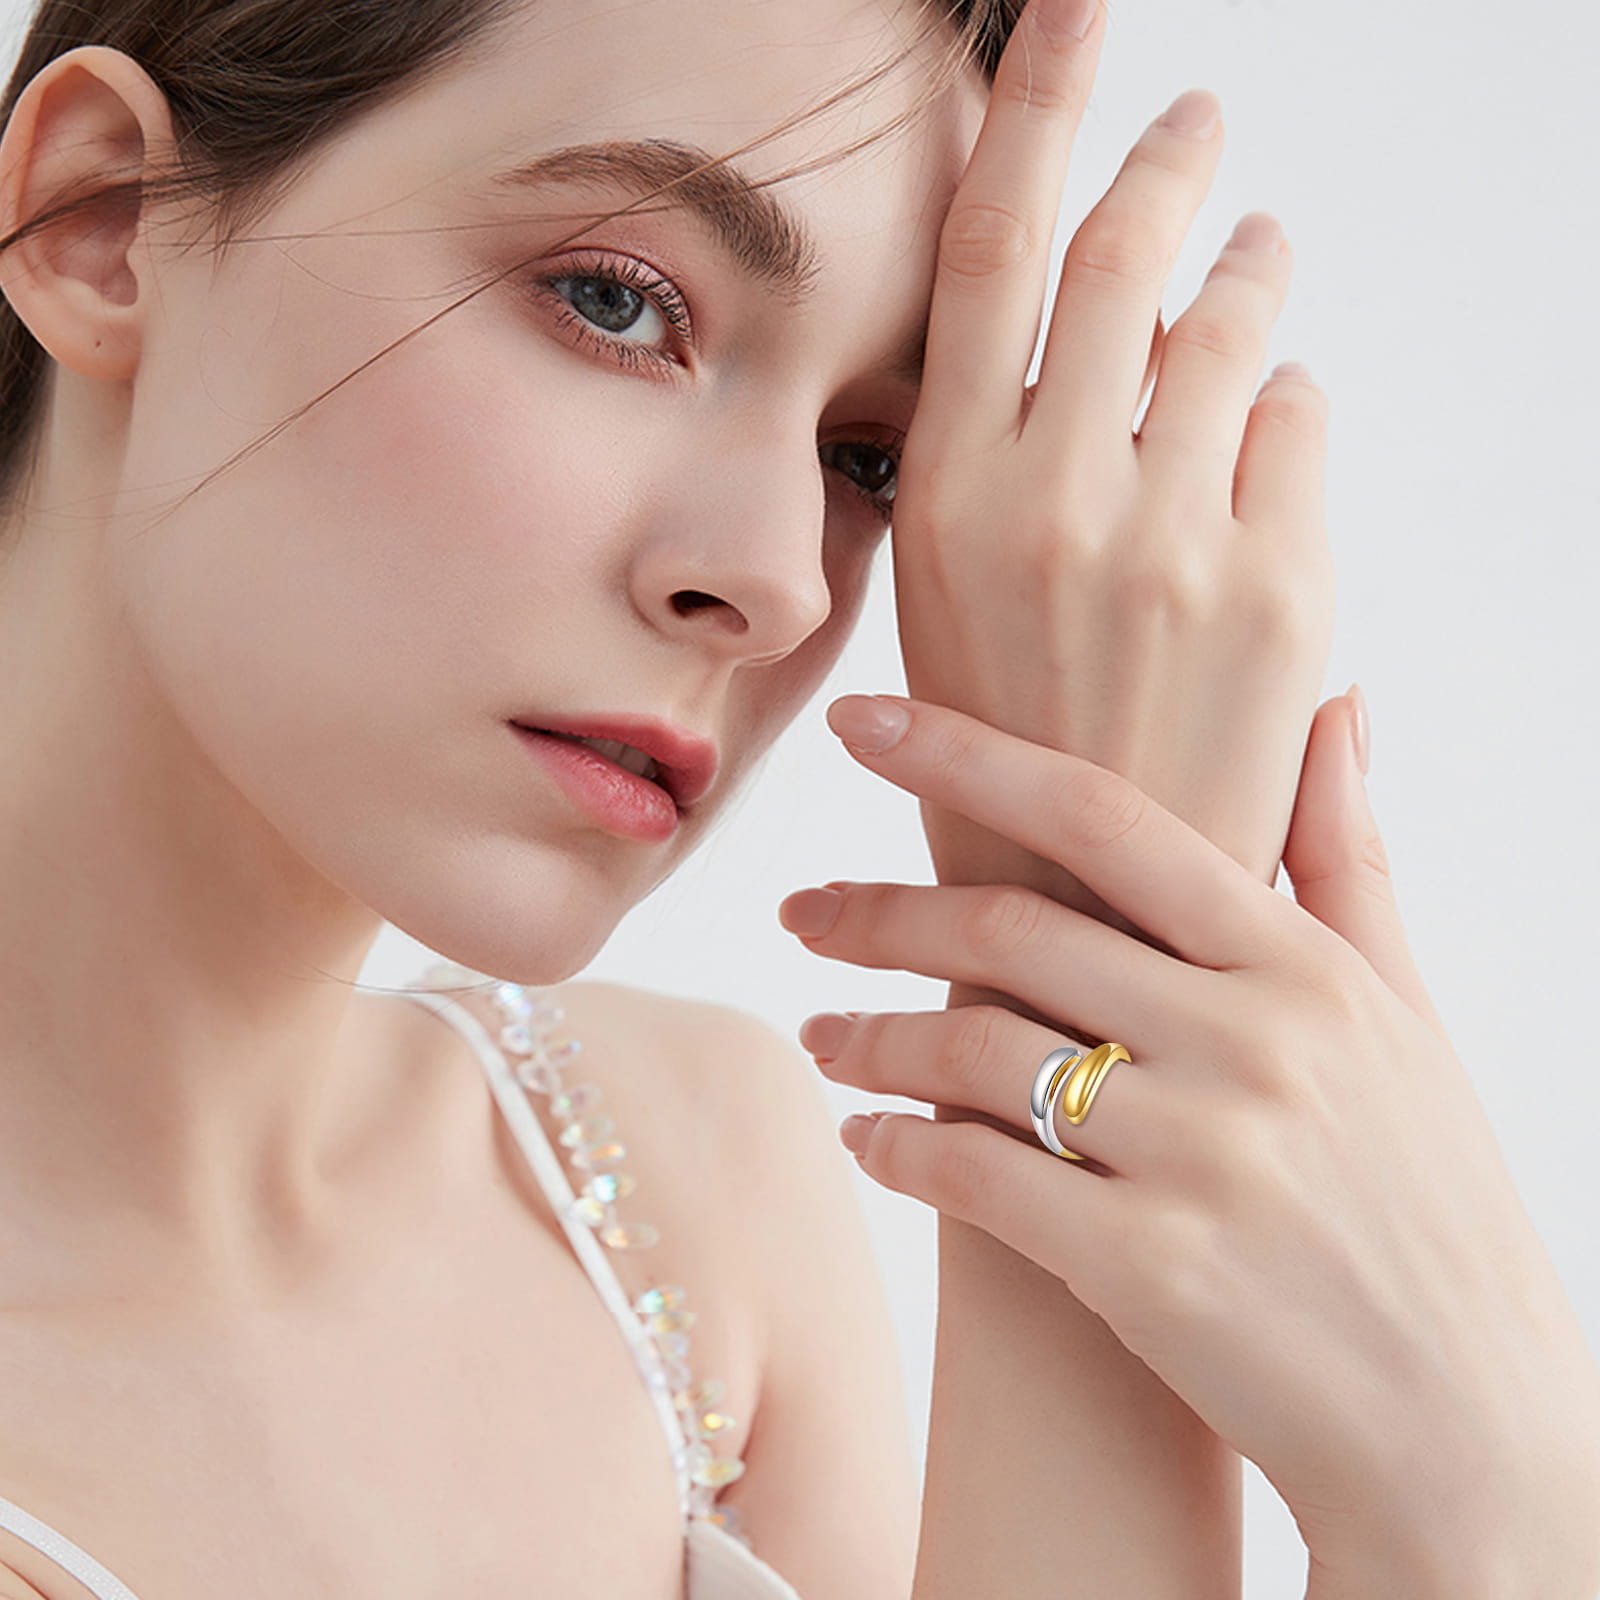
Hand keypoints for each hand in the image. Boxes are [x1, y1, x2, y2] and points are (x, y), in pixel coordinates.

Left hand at [779, 692, 1599, 1591]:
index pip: (1105, 815)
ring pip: (973, 1055)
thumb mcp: (1406, 1014)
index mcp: (1301, 967)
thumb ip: (1347, 855)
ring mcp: (1200, 1158)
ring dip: (869, 1039)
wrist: (1470, 1425)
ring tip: (815, 1034)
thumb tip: (1339, 701)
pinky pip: (976, 1179)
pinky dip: (897, 1150)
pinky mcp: (1150, 1270)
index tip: (862, 722)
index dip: (966, 754)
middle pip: (1009, 933)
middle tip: (800, 912)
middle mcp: (1251, 1043)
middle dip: (877, 915)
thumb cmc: (1430, 1204)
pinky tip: (861, 1139)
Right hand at [892, 0, 1332, 896]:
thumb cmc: (994, 746)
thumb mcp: (945, 590)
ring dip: (1251, 264)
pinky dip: (1288, 396)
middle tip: (1198, 119)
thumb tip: (1108, 323)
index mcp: (946, 493)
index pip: (990, 248)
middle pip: (1124, 252)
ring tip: (1257, 247)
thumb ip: (1005, 446)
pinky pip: (1299, 419)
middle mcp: (1053, 498)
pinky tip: (1271, 416)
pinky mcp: (1279, 588)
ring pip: (1233, 323)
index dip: (1034, 104)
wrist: (1073, 906)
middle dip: (1170, 159)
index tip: (1073, 9)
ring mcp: (1174, 541)